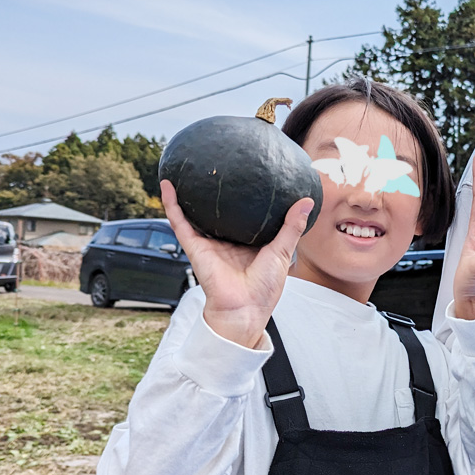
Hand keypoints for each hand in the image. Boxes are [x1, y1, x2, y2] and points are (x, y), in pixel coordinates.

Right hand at [161, 180, 313, 347]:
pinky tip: (167, 185)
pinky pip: (179, 222)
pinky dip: (171, 204)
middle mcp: (227, 240)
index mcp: (248, 242)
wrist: (244, 308)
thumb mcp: (283, 251)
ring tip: (185, 170)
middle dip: (214, 193)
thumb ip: (292, 226)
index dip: (246, 198)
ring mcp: (209, 242)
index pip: (246, 215)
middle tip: (217, 167)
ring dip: (187, 194)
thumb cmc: (264, 287)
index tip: (250, 176)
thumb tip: (306, 201)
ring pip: (195, 213)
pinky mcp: (194, 246)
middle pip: (218, 212)